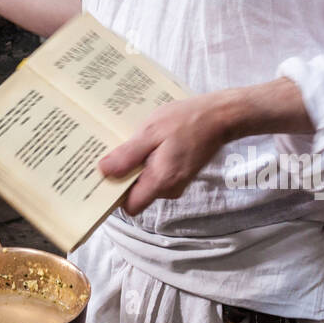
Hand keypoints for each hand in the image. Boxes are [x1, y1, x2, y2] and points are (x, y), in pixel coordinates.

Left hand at [99, 93, 232, 215]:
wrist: (219, 116)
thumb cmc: (186, 120)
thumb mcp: (151, 132)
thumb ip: (128, 154)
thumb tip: (104, 171)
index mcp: (161, 181)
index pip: (131, 206)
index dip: (115, 193)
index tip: (104, 175)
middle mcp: (170, 189)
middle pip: (137, 194)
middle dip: (124, 176)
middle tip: (114, 152)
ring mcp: (177, 183)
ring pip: (146, 183)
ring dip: (136, 166)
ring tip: (132, 142)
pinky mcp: (180, 175)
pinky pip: (156, 175)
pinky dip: (148, 162)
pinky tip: (147, 142)